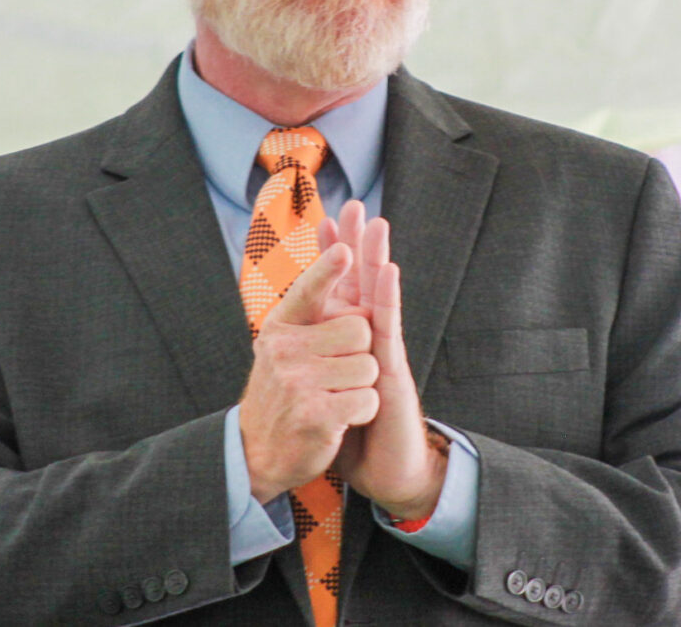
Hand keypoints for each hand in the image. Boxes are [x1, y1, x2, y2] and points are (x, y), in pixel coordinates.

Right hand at [237, 243, 380, 504]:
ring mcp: (298, 383)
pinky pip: (367, 399)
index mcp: (280, 328)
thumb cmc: (284, 392)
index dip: (327, 269)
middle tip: (338, 373)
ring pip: (369, 367)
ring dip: (363, 386)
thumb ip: (310, 310)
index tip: (344, 249)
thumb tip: (343, 253)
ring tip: (335, 397)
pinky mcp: (315, 415)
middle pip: (360, 330)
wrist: (256, 454)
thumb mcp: (285, 347)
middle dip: (362, 352)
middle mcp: (284, 350)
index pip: (308, 290)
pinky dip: (363, 412)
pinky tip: (339, 419)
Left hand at [319, 202, 446, 520]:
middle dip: (358, 243)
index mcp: (350, 346)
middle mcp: (370, 343)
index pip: (342, 291)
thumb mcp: (325, 398)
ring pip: (379, 296)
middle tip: (355, 205)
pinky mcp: (395, 370)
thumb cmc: (356, 440)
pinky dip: (387, 296)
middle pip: (364, 282)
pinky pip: (389, 326)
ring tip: (376, 223)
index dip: (335, 257)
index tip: (326, 219)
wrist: (387, 474)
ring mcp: (384, 353)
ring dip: (377, 258)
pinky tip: (387, 271)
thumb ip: (313, 373)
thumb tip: (285, 361)